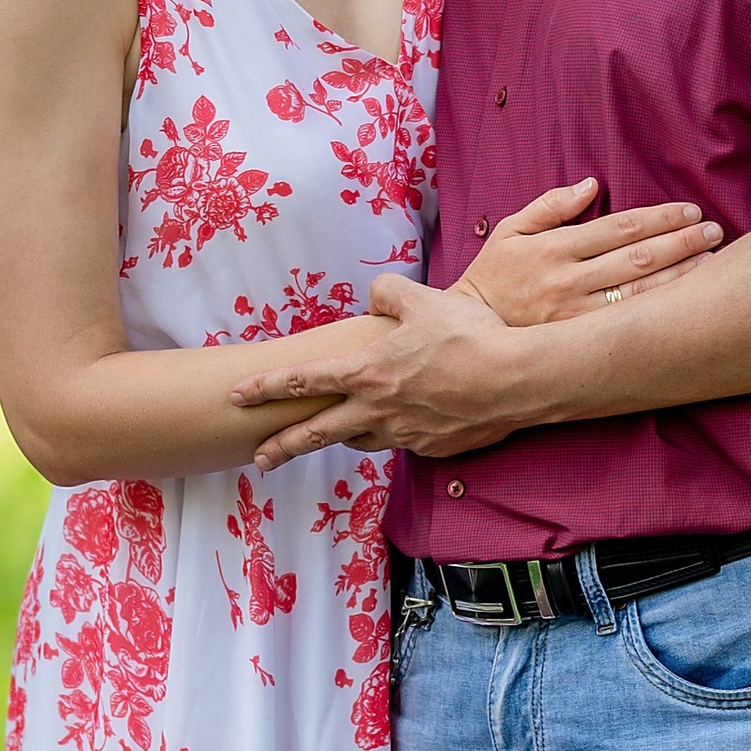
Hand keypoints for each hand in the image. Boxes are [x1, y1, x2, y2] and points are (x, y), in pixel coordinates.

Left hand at [229, 274, 531, 470]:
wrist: (515, 380)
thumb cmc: (469, 335)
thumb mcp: (424, 299)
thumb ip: (389, 293)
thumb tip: (375, 295)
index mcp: (366, 372)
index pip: (302, 381)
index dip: (265, 388)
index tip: (236, 396)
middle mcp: (377, 409)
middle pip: (316, 433)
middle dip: (282, 446)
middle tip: (259, 457)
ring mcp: (404, 433)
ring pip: (360, 441)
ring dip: (344, 437)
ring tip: (337, 433)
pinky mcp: (433, 448)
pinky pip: (403, 443)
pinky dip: (395, 434)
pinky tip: (404, 425)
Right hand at [458, 179, 721, 324]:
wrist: (470, 331)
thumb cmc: (494, 275)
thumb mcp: (510, 230)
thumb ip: (551, 205)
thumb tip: (591, 184)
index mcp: (554, 247)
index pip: (621, 227)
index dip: (660, 217)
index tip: (689, 210)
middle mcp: (568, 279)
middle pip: (639, 256)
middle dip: (682, 241)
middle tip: (714, 231)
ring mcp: (575, 314)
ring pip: (640, 291)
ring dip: (681, 274)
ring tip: (713, 260)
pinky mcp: (578, 340)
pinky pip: (628, 322)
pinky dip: (661, 308)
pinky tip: (686, 300)